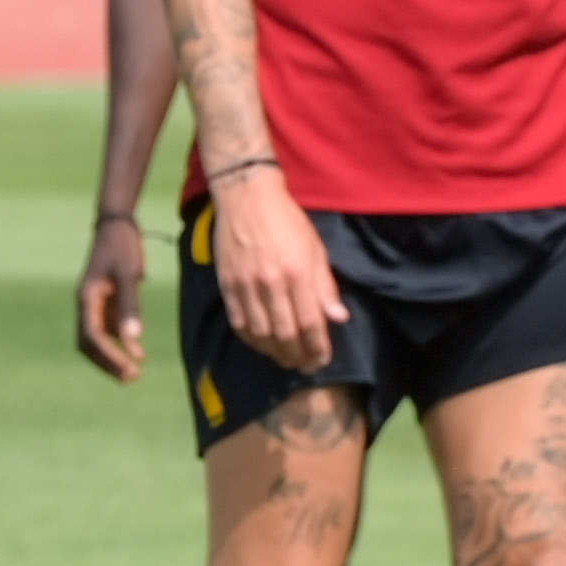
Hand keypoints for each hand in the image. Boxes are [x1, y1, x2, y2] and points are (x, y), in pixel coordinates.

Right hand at [73, 214, 146, 381]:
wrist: (117, 224)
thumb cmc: (123, 246)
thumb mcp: (129, 274)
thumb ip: (130, 306)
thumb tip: (133, 339)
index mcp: (87, 298)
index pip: (91, 336)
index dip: (108, 357)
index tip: (128, 370)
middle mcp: (86, 303)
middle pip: (88, 342)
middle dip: (107, 362)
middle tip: (130, 378)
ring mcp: (93, 302)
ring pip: (95, 338)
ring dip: (111, 355)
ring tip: (133, 372)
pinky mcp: (104, 299)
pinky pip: (106, 327)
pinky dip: (118, 342)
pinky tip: (137, 351)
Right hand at [209, 167, 344, 373]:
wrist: (246, 198)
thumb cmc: (288, 222)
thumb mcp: (316, 250)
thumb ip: (325, 287)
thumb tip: (338, 319)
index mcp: (297, 274)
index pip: (310, 323)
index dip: (317, 347)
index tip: (322, 360)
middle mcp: (270, 283)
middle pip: (284, 333)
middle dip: (298, 356)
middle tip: (306, 367)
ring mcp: (245, 285)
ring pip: (260, 333)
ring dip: (274, 353)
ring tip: (287, 360)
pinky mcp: (226, 284)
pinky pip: (238, 322)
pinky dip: (251, 339)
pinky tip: (262, 346)